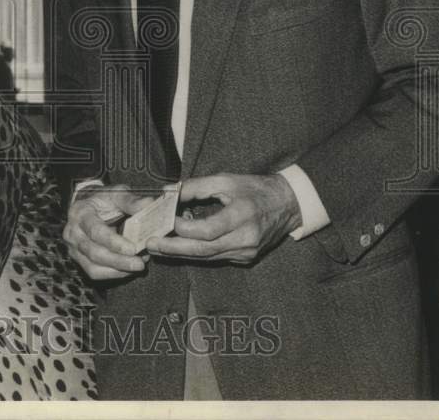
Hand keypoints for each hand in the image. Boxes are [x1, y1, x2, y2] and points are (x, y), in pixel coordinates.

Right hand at [63, 184, 155, 280]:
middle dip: (119, 261)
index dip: (114, 242)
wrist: (88, 205)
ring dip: (117, 270)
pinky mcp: (79, 259)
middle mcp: (73, 232)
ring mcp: (74, 248)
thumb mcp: (115, 193)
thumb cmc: (103, 200)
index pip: (95, 231)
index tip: (133, 249)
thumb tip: (148, 204)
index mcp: (80, 213)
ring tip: (137, 266)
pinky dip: (113, 274)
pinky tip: (128, 270)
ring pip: (93, 267)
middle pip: (94, 252)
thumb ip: (130, 200)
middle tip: (139, 263)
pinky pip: (95, 273)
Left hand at [146, 173, 301, 263]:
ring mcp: (246, 252)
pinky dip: (196, 253)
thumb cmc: (255, 189)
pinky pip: (215, 258)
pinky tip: (180, 246)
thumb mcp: (226, 180)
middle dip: (174, 248)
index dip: (183, 228)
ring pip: (207, 257)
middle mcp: (246, 239)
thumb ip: (196, 186)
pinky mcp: (245, 258)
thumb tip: (168, 192)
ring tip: (158, 247)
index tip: (164, 220)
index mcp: (243, 215)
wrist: (287, 205)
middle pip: (204, 250)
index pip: (207, 230)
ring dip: (181, 253)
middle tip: (151, 243)